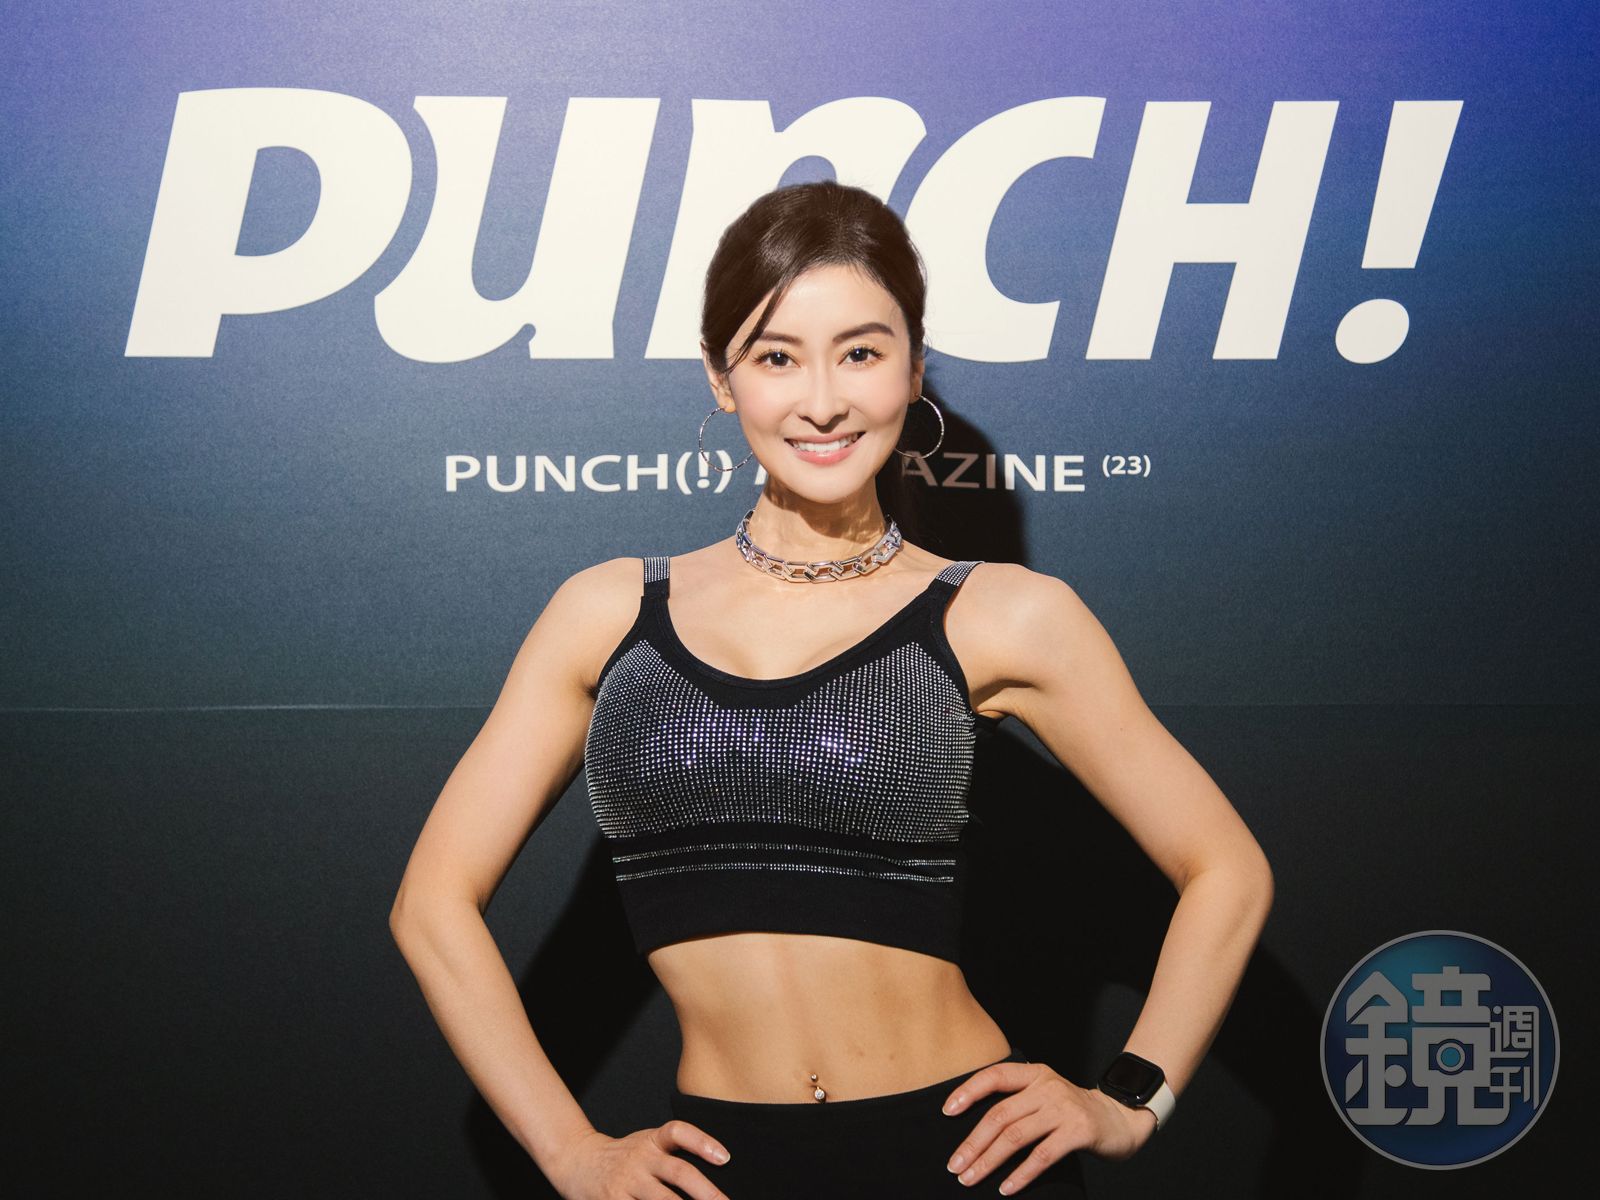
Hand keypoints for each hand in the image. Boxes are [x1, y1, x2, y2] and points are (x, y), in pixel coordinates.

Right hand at [546, 1123, 731, 1198]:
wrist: (576, 1161)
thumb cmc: (622, 1156)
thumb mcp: (646, 1144)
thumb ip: (672, 1154)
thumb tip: (717, 1169)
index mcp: (651, 1141)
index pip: (678, 1132)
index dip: (702, 1142)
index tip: (725, 1158)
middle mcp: (640, 1159)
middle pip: (678, 1172)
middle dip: (707, 1192)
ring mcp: (625, 1183)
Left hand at [942, 1061, 1157, 1192]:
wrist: (1120, 1119)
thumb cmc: (1072, 1112)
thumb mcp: (1045, 1095)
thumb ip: (1018, 1102)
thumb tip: (973, 1130)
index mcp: (1034, 1074)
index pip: (994, 1076)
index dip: (967, 1091)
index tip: (946, 1112)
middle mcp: (1047, 1087)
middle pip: (999, 1115)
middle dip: (972, 1143)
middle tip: (954, 1165)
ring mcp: (1063, 1108)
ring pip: (1015, 1137)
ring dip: (988, 1161)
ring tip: (970, 1179)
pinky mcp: (1078, 1132)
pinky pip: (1042, 1156)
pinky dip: (1020, 1174)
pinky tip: (1006, 1188)